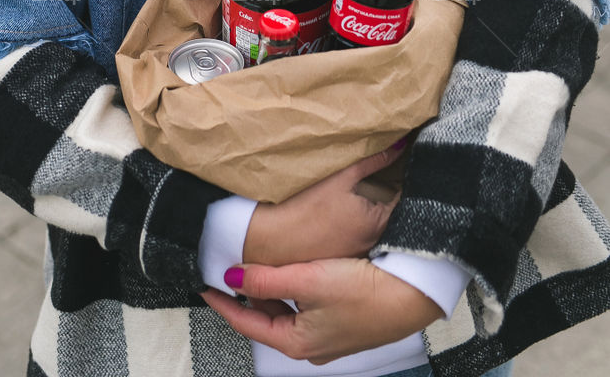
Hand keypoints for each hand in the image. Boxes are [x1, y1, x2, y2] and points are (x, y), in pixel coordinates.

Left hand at [201, 257, 443, 365]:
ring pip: (286, 314)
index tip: (202, 287)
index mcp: (297, 343)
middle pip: (266, 320)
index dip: (223, 304)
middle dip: (245, 298)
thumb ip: (266, 279)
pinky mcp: (344, 322)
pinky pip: (305, 309)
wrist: (413, 295)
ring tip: (252, 270)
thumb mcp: (308, 279)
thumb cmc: (363, 291)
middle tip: (226, 273)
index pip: (247, 324)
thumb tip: (229, 277)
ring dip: (269, 294)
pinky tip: (291, 274)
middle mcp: (311, 346)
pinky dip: (291, 293)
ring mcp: (329, 337)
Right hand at [242, 142, 403, 265]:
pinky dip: (365, 220)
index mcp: (379, 221)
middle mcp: (376, 241)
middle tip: (395, 167)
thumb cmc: (304, 206)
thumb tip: (400, 144)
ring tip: (375, 182)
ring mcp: (361, 252)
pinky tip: (353, 206)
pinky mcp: (345, 255)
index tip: (412, 160)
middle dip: (397, 191)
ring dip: (381, 206)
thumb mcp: (341, 177)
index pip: (408, 198)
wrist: (271, 240)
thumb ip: (373, 160)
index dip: (410, 178)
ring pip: (380, 224)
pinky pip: (364, 234)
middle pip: (396, 212)